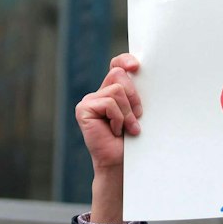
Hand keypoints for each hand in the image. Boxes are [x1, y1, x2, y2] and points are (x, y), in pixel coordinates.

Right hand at [75, 54, 140, 223]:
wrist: (121, 163)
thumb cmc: (132, 140)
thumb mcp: (137, 112)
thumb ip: (134, 93)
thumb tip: (138, 73)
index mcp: (111, 91)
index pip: (116, 65)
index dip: (125, 60)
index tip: (136, 66)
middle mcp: (98, 93)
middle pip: (119, 75)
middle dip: (134, 97)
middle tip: (137, 116)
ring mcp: (89, 101)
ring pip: (117, 90)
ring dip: (128, 112)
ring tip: (127, 128)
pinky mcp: (84, 109)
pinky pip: (109, 102)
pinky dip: (118, 118)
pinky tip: (114, 131)